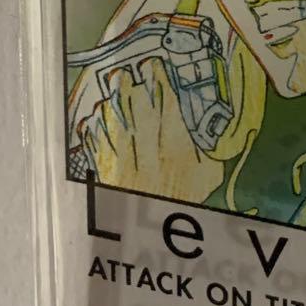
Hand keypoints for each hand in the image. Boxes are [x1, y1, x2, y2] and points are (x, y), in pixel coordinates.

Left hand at [76, 58, 224, 201]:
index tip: (158, 66)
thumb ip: (210, 156)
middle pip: (139, 112)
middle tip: (131, 68)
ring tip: (114, 82)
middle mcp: (150, 152)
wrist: (155, 239)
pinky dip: (96, 131)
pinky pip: (99, 148)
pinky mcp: (108, 178)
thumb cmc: (188, 208)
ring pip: (118, 125)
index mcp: (177, 150)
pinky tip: (94, 117)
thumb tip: (212, 138)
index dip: (162, 84)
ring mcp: (126, 165)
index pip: (169, 108)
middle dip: (136, 87)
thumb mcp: (210, 180)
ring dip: (115, 103)